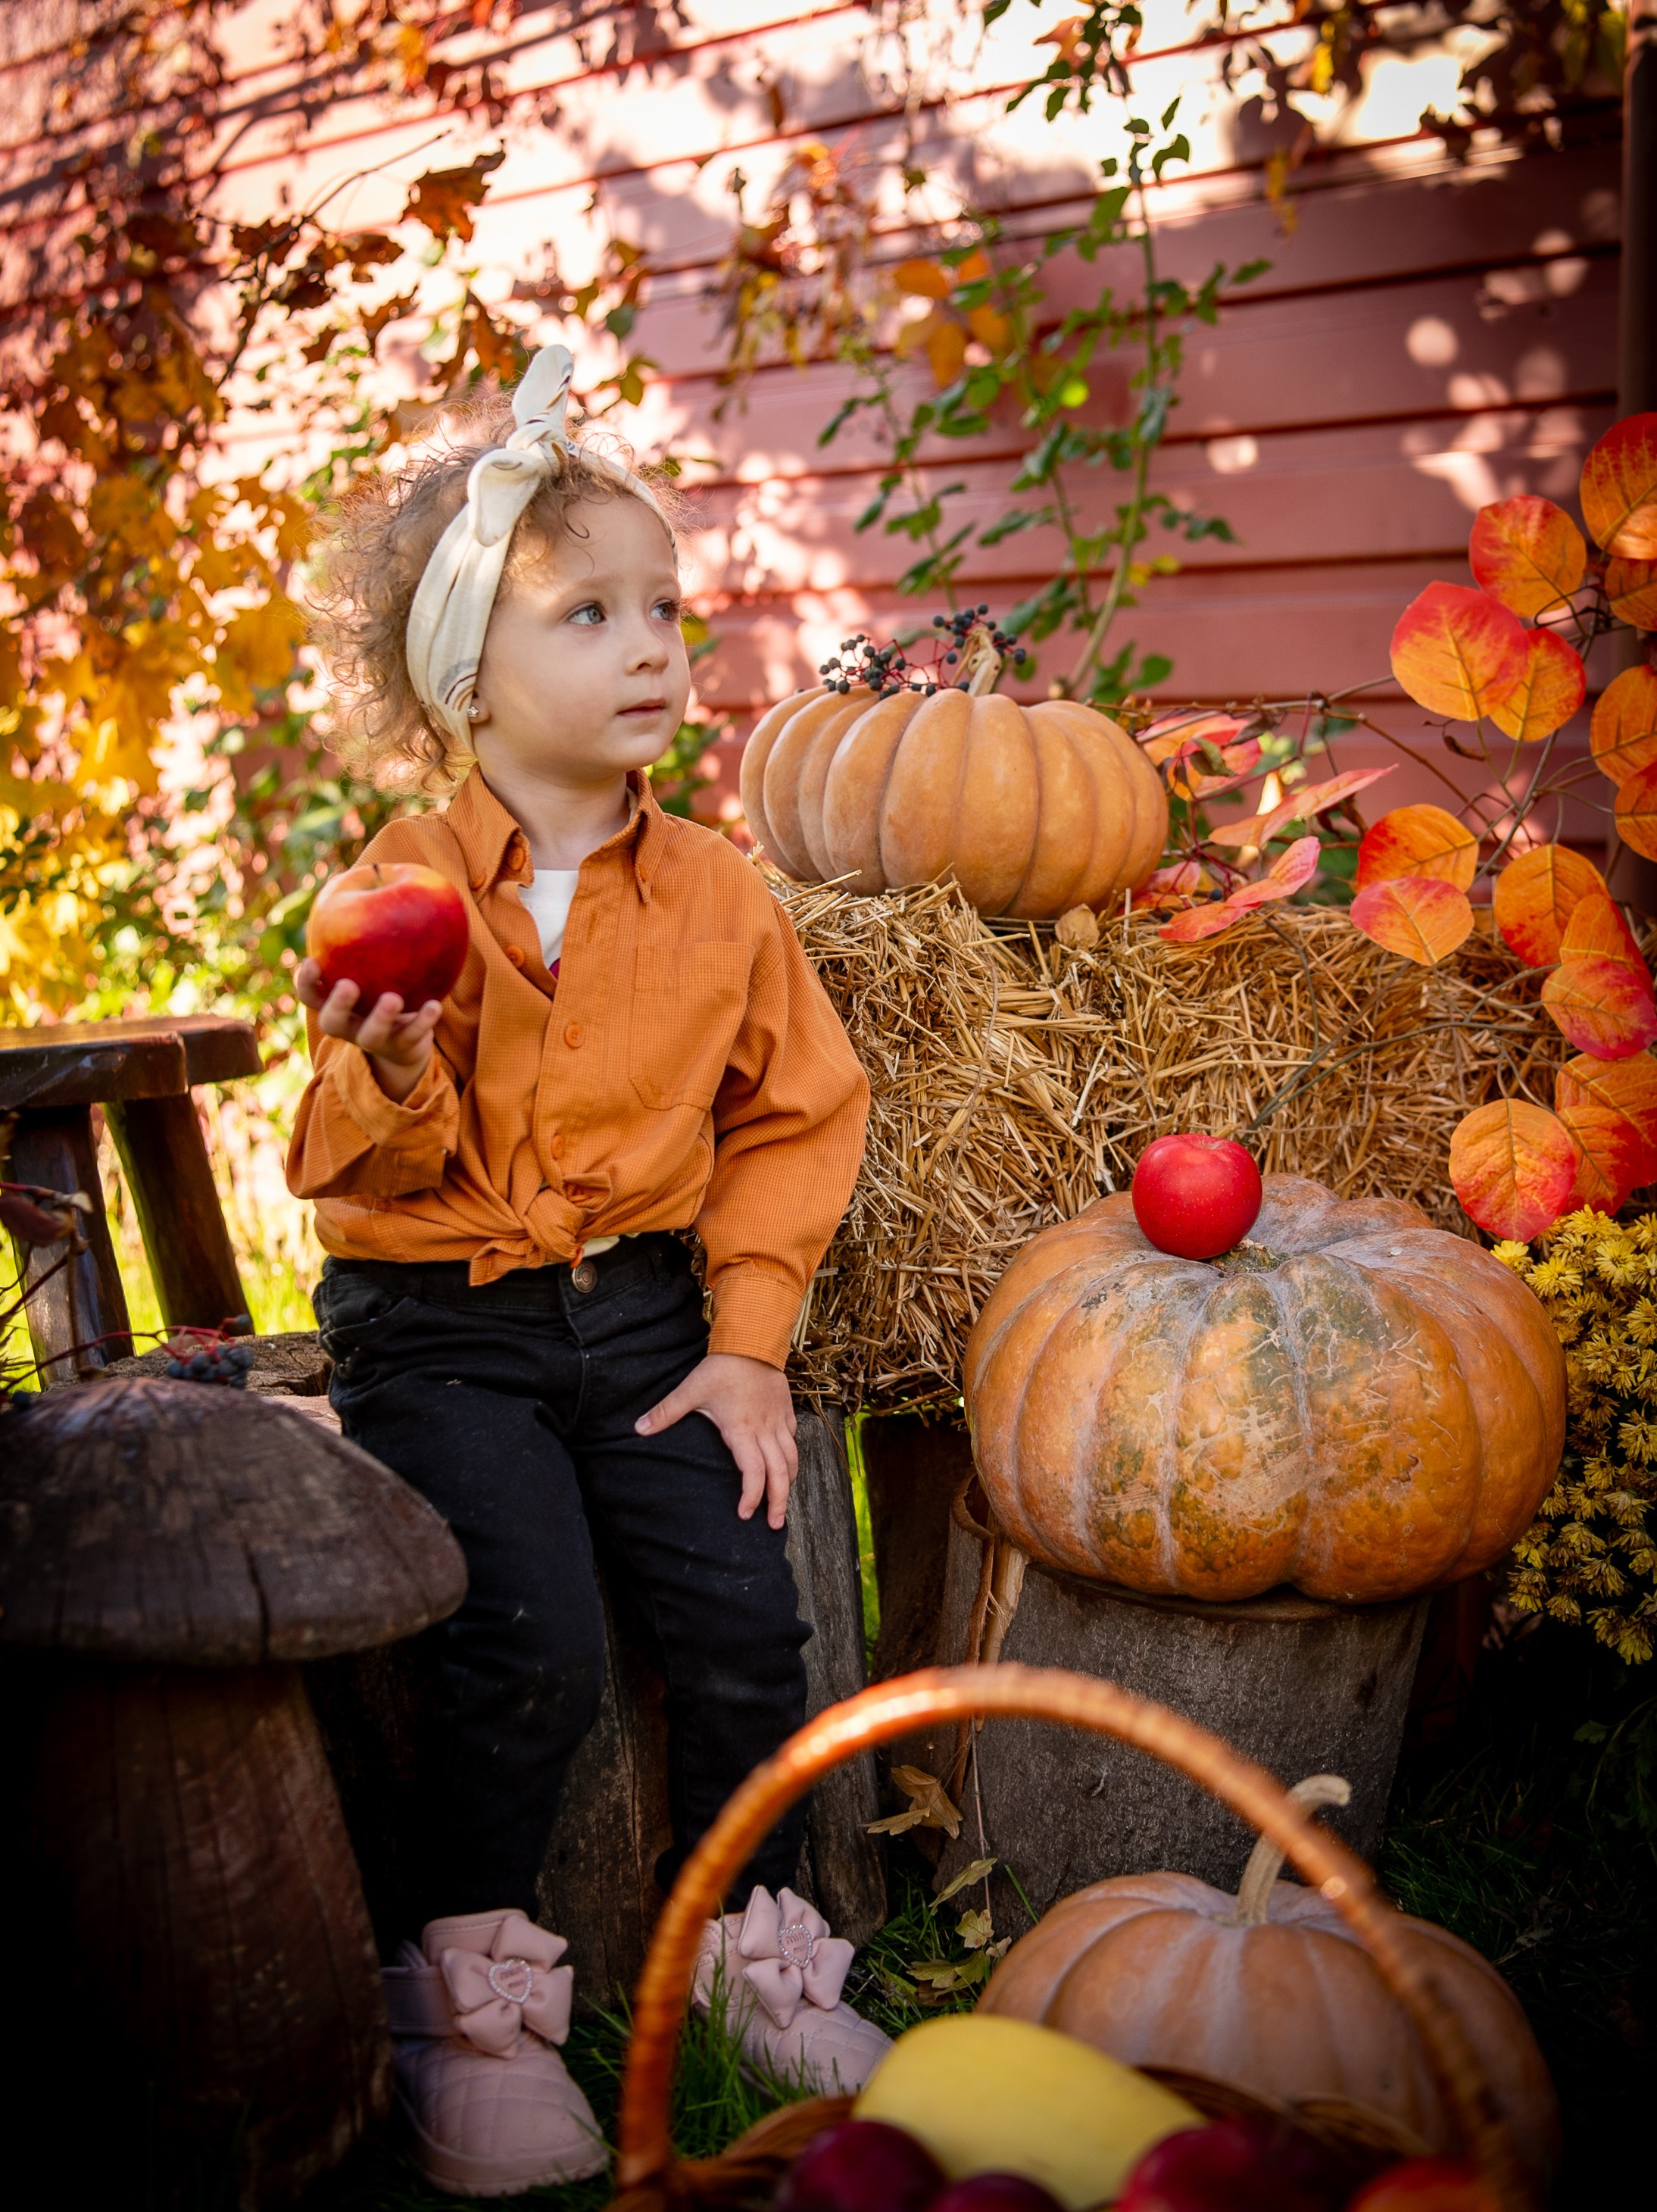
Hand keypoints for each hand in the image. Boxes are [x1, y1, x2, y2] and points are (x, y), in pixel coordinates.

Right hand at [296, 956, 441, 1103]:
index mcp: (337, 1010)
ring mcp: (376, 1041)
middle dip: (338, 1006)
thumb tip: (368, 896)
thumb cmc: (381, 998)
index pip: (311, 997)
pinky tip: (435, 1005)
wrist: (406, 1043)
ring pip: (372, 1035)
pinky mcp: (402, 1048)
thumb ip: (364, 957)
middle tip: (347, 985)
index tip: (312, 961)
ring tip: (393, 999)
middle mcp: (350, 1028)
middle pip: (333, 1023)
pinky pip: (412, 1036)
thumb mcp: (369, 980)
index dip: (306, 983)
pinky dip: (424, 1022)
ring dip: (381, 1017)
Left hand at [636, 1353, 798, 1528]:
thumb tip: (638, 1429)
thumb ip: (666, 1412)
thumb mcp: (691, 1390)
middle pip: (779, 1474)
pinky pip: (793, 1440)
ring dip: (788, 1483)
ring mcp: (779, 1421)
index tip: (744, 1514)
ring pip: (791, 1459)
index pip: (753, 1472)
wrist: (753, 1341)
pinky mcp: (786, 1411)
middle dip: (778, 1502)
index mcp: (741, 1431)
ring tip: (783, 1501)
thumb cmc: (722, 1367)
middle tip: (775, 1525)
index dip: (751, 1496)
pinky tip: (785, 1464)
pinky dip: (791, 1457)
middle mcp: (764, 1430)